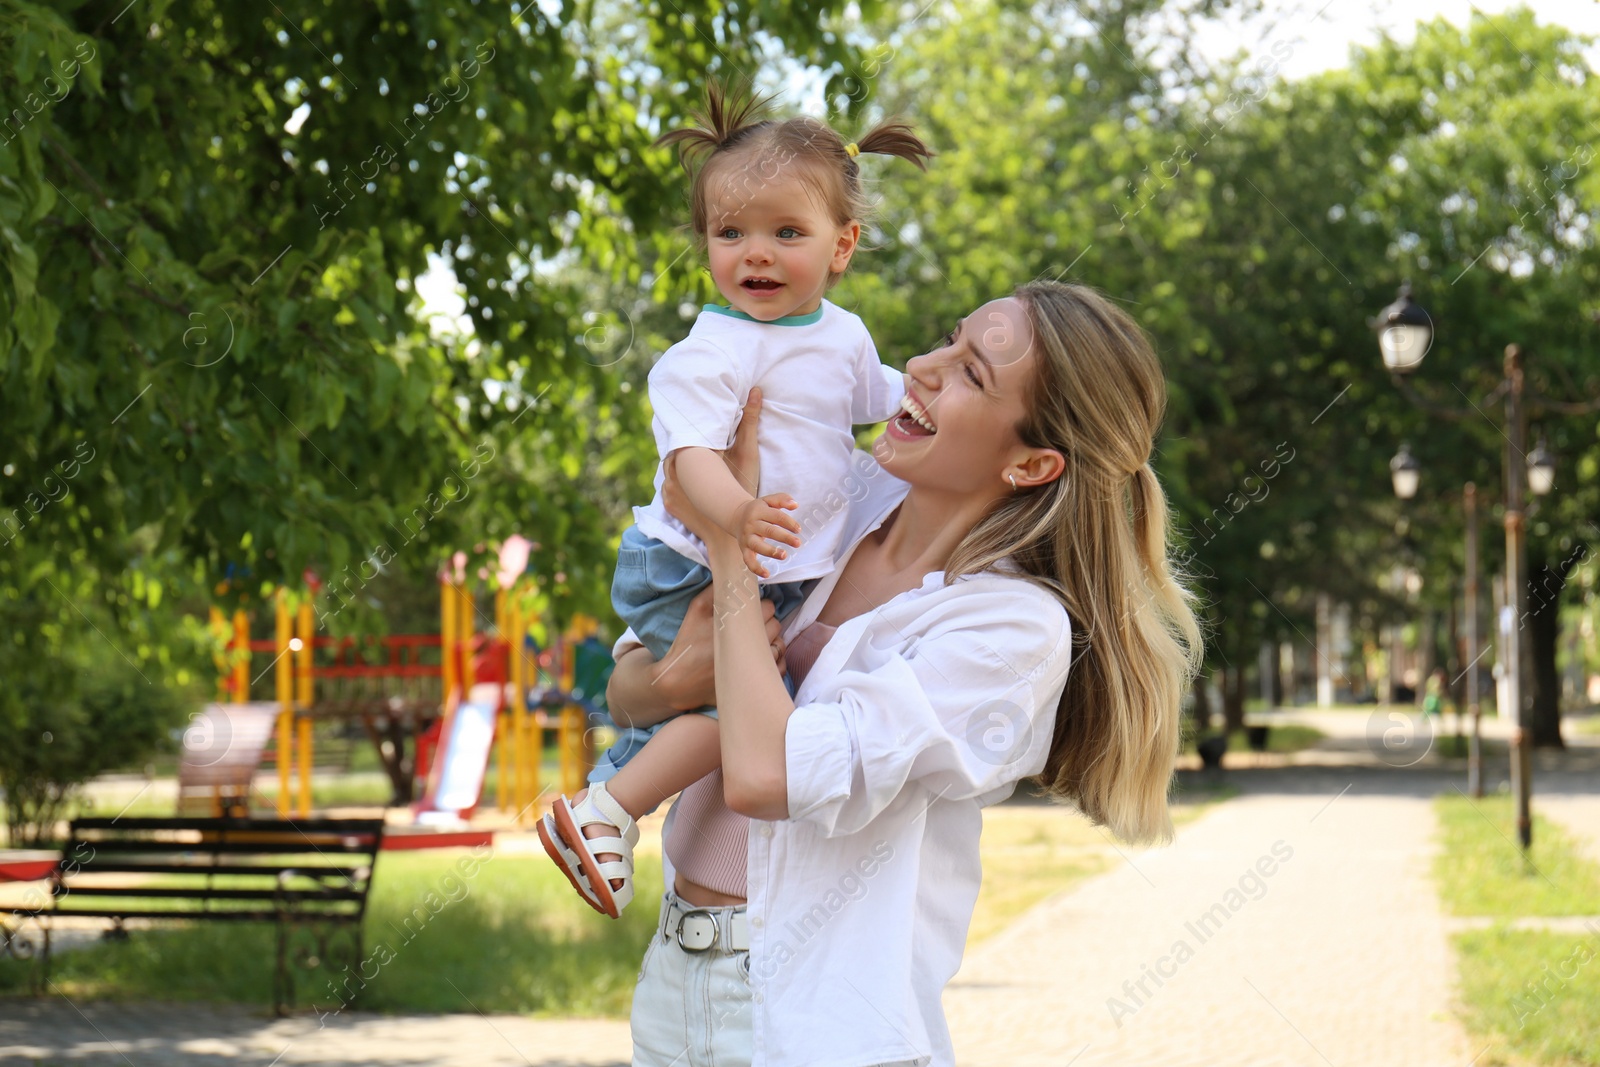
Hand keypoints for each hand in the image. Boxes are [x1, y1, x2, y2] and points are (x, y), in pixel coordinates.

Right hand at [642, 587, 786, 714]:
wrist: (679, 680)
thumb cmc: (688, 642)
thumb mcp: (696, 609)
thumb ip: (715, 590)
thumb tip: (733, 575)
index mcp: (738, 624)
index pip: (768, 607)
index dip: (761, 607)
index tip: (751, 610)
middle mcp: (749, 644)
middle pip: (776, 625)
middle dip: (766, 623)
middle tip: (753, 626)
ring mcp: (753, 664)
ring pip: (779, 646)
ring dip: (772, 641)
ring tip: (757, 642)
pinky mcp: (754, 680)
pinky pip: (779, 668)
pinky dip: (775, 661)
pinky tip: (761, 657)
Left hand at [663, 387, 780, 546]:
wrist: (733, 529)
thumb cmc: (742, 487)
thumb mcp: (747, 452)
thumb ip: (749, 420)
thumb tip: (756, 390)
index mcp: (688, 458)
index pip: (679, 435)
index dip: (684, 426)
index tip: (690, 418)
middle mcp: (672, 472)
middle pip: (672, 451)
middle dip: (681, 443)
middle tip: (692, 434)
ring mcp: (667, 489)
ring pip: (669, 467)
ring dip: (678, 461)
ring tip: (690, 455)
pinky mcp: (668, 502)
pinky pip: (668, 484)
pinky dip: (676, 478)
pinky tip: (687, 476)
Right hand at [733, 493, 801, 578]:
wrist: (736, 516)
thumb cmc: (758, 509)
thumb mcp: (768, 500)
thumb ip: (782, 499)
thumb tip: (795, 505)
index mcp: (759, 511)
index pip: (776, 517)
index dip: (788, 523)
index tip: (798, 529)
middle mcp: (752, 524)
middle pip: (769, 531)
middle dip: (784, 537)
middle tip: (798, 543)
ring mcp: (747, 538)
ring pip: (758, 546)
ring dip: (771, 551)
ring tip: (784, 555)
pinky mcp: (744, 549)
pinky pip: (748, 560)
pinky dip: (756, 568)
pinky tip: (767, 574)